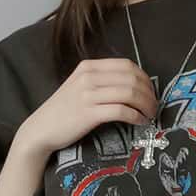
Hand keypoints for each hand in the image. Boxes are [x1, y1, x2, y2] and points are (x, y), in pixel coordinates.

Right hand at [20, 59, 159, 156]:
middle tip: (154, 107)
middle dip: (149, 93)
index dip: (144, 78)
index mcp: (89, 67)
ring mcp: (88, 94)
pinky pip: (121, 111)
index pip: (126, 65)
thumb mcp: (79, 87)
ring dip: (146, 105)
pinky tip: (140, 122)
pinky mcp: (89, 113)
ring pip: (129, 94)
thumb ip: (101, 82)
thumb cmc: (63, 111)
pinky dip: (136, 117)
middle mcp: (89, 77)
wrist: (41, 129)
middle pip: (132, 79)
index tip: (150, 92)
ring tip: (150, 115)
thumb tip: (131, 86)